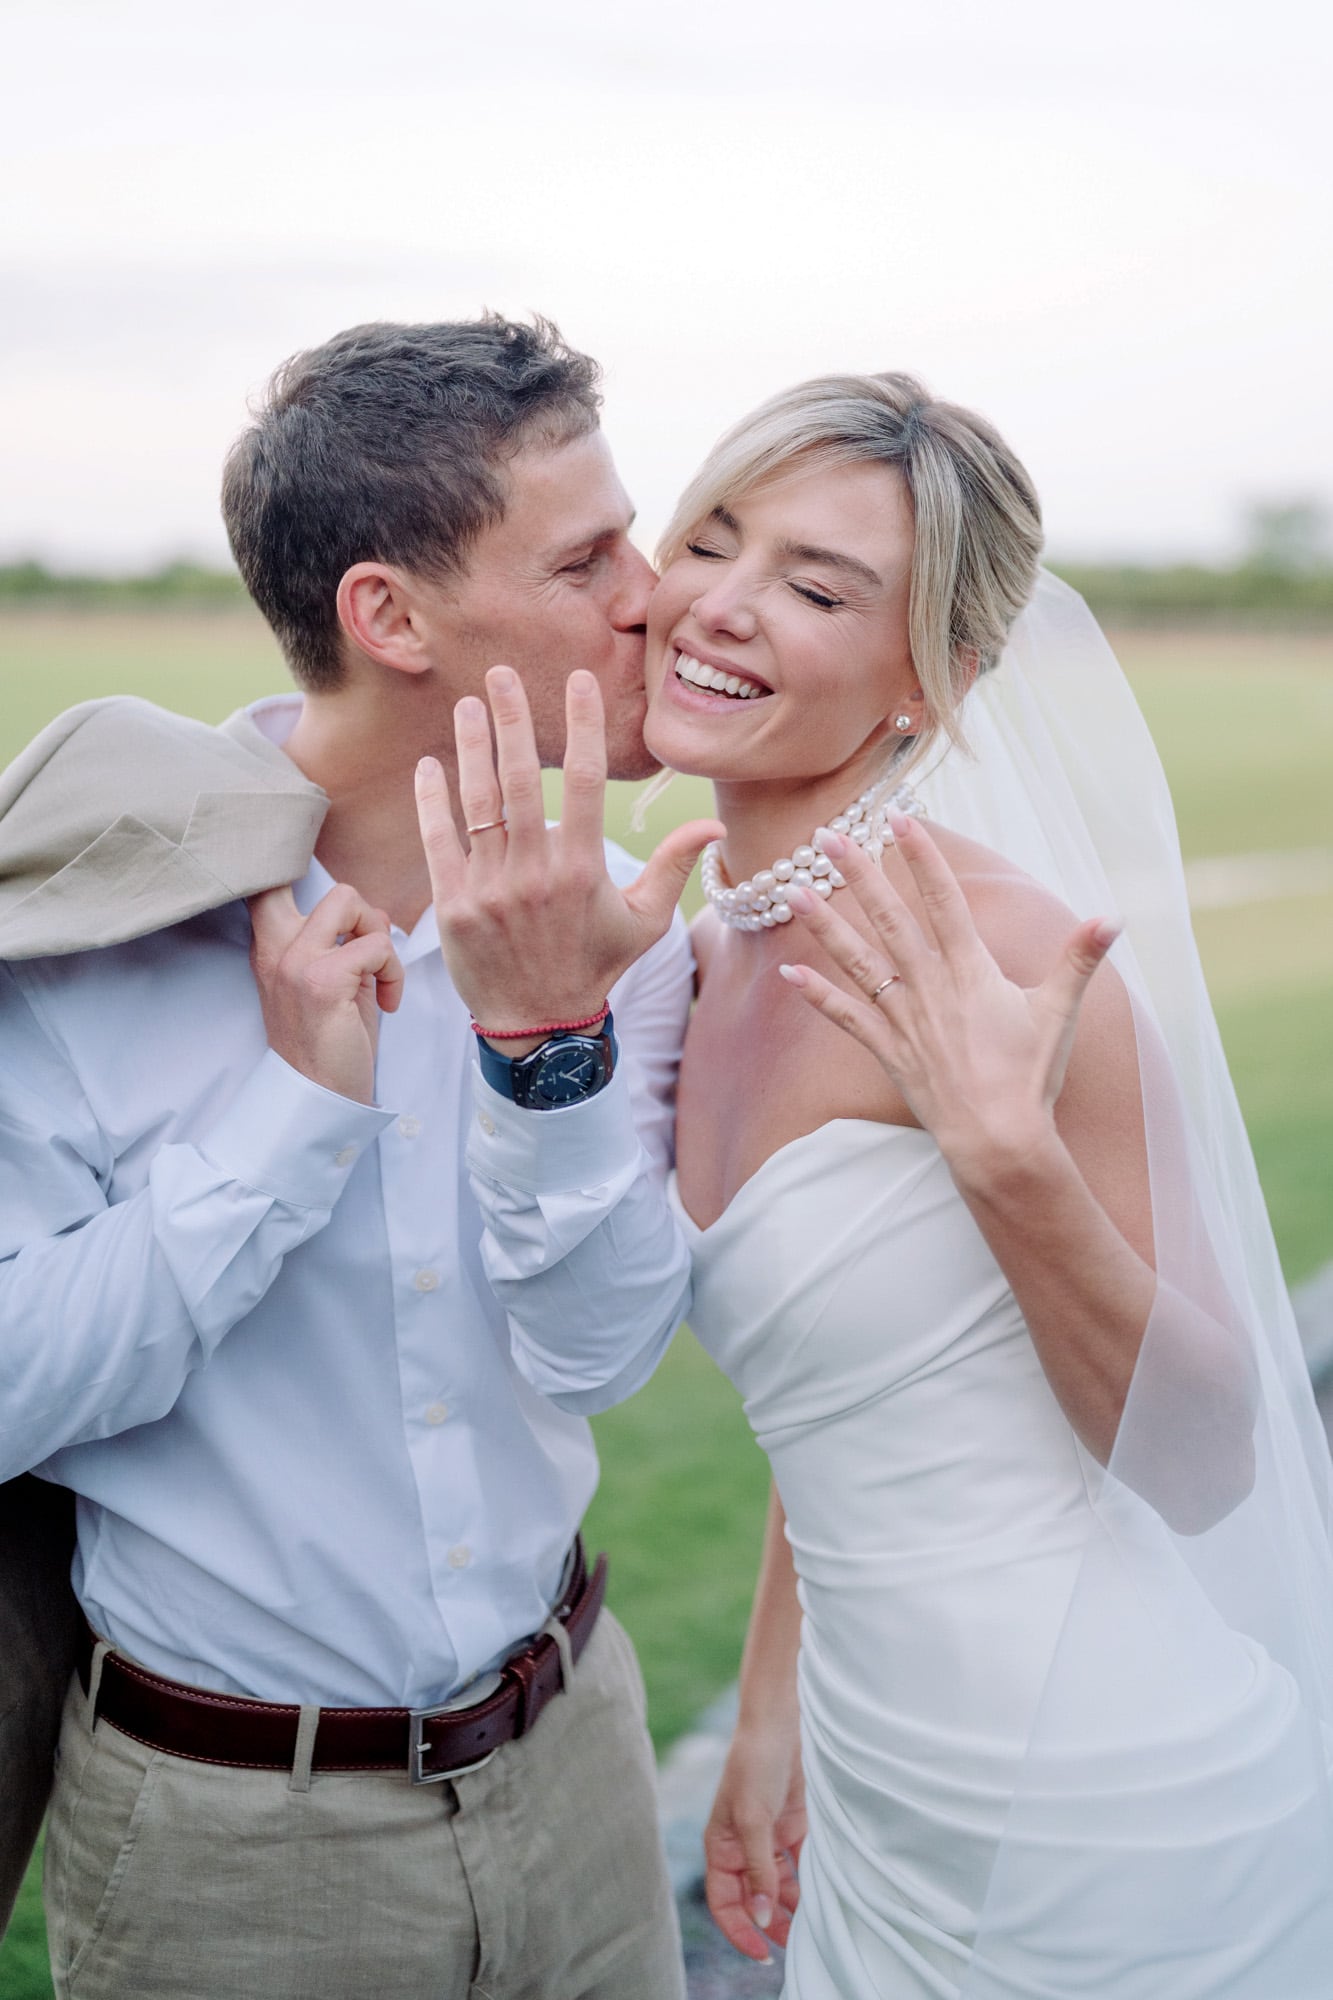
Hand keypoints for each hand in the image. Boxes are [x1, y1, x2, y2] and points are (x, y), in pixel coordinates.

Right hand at [248, 884, 403, 1104]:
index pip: (270, 881)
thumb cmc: (330, 1044)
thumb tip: (369, 913)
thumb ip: (339, 943)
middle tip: (366, 949)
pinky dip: (393, 972)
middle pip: (320, 880)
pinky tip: (387, 1003)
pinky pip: (377, 945)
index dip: (303, 869)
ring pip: (349, 900)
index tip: (341, 914)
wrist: (317, 1099)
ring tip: (378, 981)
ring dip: (379, 939)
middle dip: (359, 908)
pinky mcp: (322, 980)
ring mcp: (296, 961)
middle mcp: (275, 947)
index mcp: (272, 946)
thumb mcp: (327, 983)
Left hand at [415, 666, 722, 1047]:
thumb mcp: (645, 922)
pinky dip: (433, 801)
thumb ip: (674, 867)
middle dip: (512, 719)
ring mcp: (491, 888)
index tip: (577, 679)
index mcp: (583, 869)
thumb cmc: (595, 966)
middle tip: (500, 673)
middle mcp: (536, 873)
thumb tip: (715, 827)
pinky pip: (439, 841)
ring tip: (467, 705)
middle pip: (523, 779)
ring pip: (479, 803)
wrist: (539, 1024)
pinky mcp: (454, 905)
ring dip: (472, 747)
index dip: (583, 724)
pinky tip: (432, 766)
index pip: (587, 781)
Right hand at [704, 1720, 805, 1961]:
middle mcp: (743, 1847)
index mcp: (721, 1846)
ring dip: (792, 1905)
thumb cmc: (755, 1763)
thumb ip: (758, 1869)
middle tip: (795, 1945)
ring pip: (778, 1886)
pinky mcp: (793, 1827)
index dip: (740, 1930)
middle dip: (770, 1923)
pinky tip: (821, 1892)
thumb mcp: (753, 1819)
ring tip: (811, 1923)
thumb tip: (761, 1915)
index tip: (762, 1953)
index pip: (724, 1901)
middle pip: (753, 1899)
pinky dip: (808, 1879)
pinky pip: (799, 1864)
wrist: (783, 1722)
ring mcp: (768, 1837)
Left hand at [779, 816, 1119, 1179]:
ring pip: (857, 962)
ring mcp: (905, 1020)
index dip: (922, 856)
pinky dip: (818, 996)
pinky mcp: (889, 1051)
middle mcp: (930, 988)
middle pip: (888, 920)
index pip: (943, 900)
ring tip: (791, 890)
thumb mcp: (1060, 1012)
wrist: (998, 1141)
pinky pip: (847, 1019)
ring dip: (824, 925)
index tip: (898, 818)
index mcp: (971, 971)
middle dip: (857, 875)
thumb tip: (1112, 917)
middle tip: (825, 836)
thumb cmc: (1031, 1076)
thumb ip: (1080, 959)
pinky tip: (787, 974)